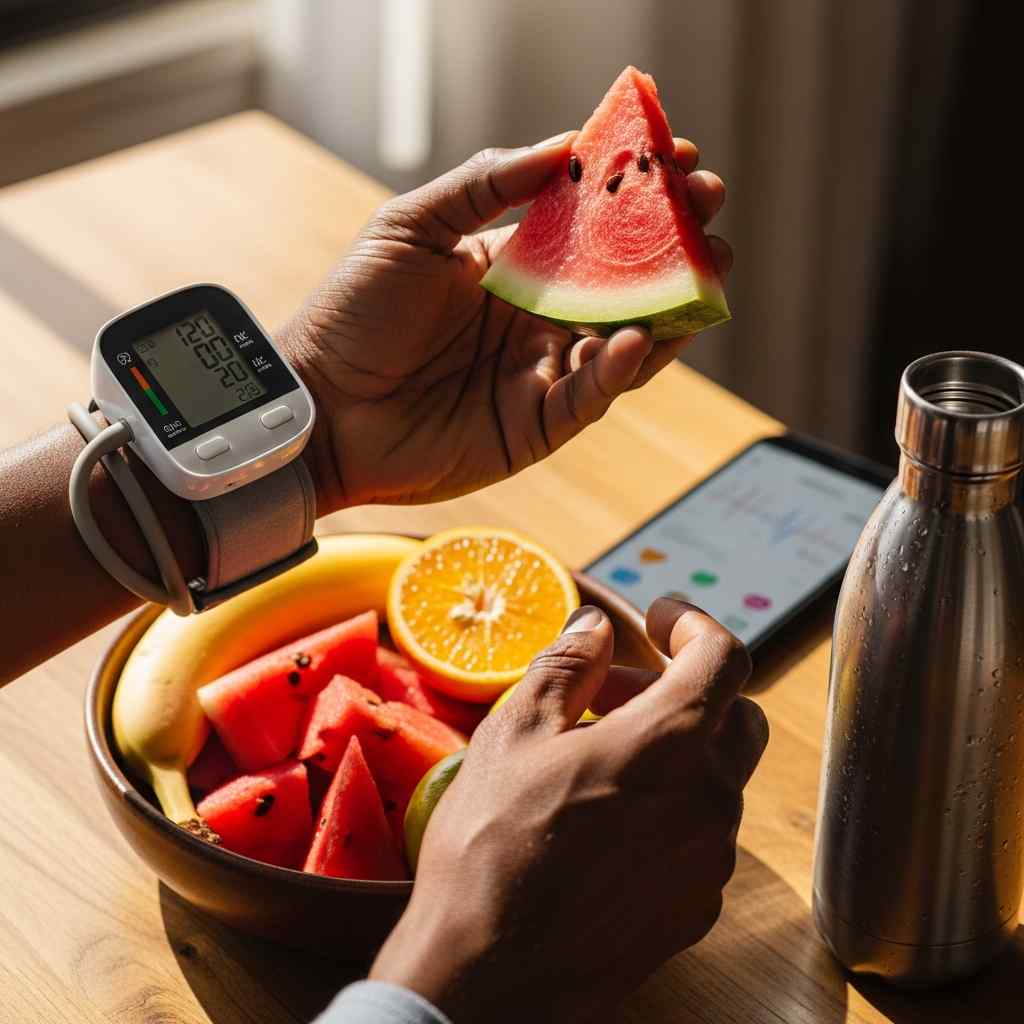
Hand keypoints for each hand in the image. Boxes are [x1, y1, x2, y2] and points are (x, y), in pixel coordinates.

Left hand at [284, 136, 729, 512]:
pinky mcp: (536, 424)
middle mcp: (535, 319)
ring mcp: (540, 372)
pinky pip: (592, 394)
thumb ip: (485, 186)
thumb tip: (563, 146)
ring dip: (669, 308)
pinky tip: (639, 335)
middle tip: (706, 211)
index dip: (633, 193)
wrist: (321, 406)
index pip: (589, 226)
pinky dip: (620, 368)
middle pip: (622, 282)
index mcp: (510, 267)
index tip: (674, 157)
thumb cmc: (353, 313)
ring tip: (708, 270)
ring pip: (625, 339)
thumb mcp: (412, 226)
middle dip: (671, 245)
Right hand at [369, 598, 767, 1022]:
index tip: (658, 618)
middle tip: (613, 695)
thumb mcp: (514, 733)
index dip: (693, 624)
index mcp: (670, 743)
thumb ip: (567, 665)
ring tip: (597, 760)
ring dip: (674, 751)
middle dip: (682, 689)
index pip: (724, 657)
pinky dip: (672, 808)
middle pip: (736, 717)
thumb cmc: (492, 846)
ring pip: (719, 778)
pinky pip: (703, 837)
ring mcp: (710, 862)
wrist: (485, 977)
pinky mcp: (696, 910)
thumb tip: (596, 626)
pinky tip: (609, 824)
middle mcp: (710, 801)